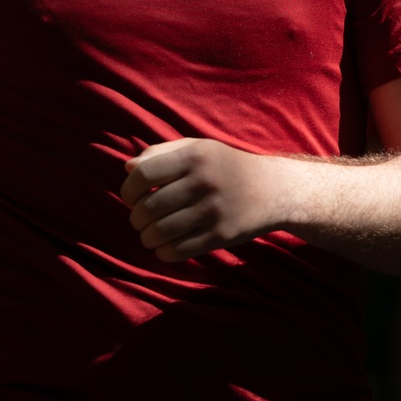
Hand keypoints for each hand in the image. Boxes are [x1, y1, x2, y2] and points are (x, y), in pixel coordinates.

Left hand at [120, 138, 287, 261]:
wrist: (271, 189)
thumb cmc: (225, 166)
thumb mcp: (197, 148)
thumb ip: (161, 152)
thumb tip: (128, 169)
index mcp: (194, 156)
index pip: (144, 175)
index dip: (128, 190)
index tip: (130, 198)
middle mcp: (203, 182)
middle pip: (149, 207)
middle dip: (136, 218)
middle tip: (140, 220)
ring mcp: (212, 210)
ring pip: (161, 232)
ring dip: (147, 238)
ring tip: (149, 235)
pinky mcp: (220, 235)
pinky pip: (178, 251)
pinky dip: (163, 253)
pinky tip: (164, 247)